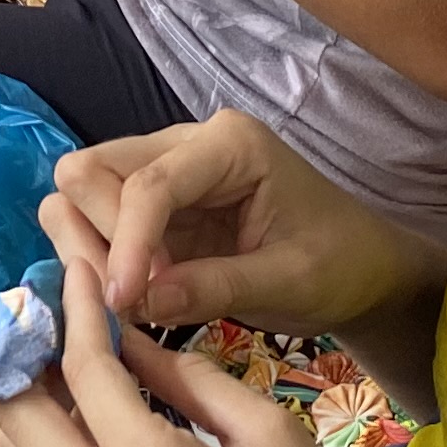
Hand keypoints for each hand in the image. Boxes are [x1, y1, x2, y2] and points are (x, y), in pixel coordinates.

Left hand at [0, 212, 438, 446]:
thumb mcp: (272, 439)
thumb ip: (192, 381)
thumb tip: (134, 341)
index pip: (80, 367)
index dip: (71, 308)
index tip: (72, 267)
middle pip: (16, 410)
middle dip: (24, 351)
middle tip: (53, 311)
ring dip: (27, 399)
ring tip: (66, 357)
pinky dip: (47, 444)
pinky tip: (88, 418)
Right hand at [46, 111, 440, 340]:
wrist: (363, 270)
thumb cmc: (340, 267)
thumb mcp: (291, 282)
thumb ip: (215, 287)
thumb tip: (135, 302)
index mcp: (229, 145)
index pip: (149, 184)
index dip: (126, 243)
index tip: (120, 303)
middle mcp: (185, 143)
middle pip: (92, 169)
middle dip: (97, 235)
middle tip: (130, 299)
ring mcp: (165, 171)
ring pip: (83, 190)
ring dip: (90, 246)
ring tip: (132, 299)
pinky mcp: (154, 206)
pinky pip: (97, 220)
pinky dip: (98, 257)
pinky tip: (132, 296)